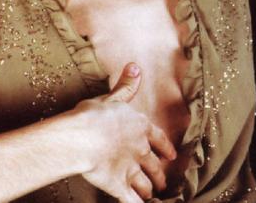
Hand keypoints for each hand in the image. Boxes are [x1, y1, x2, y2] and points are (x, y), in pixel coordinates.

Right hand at [68, 63, 176, 202]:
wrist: (83, 136)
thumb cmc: (94, 115)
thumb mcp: (112, 97)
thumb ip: (126, 85)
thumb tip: (135, 66)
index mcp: (140, 127)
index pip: (158, 138)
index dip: (166, 147)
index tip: (172, 155)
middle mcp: (140, 149)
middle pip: (154, 165)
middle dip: (159, 174)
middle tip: (163, 181)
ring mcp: (131, 169)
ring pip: (145, 184)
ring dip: (149, 190)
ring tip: (152, 195)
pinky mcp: (118, 185)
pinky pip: (131, 200)